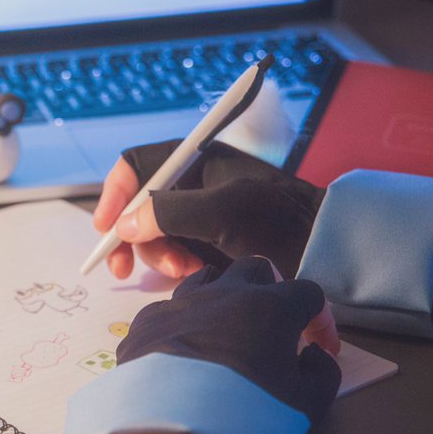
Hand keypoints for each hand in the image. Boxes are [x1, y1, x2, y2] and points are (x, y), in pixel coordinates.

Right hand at [93, 140, 324, 279]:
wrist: (326, 249)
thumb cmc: (281, 222)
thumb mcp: (224, 213)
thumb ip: (169, 213)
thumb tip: (125, 225)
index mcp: (195, 159)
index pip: (135, 166)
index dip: (114, 194)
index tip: (105, 228)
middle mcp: (193, 182)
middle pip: (138, 207)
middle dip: (136, 238)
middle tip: (126, 269)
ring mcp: (200, 211)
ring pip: (155, 234)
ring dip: (161, 257)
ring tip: (185, 272)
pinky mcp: (209, 238)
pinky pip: (175, 250)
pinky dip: (176, 265)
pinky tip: (195, 274)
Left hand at [119, 256, 340, 422]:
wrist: (173, 430)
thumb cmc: (249, 414)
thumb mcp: (307, 402)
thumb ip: (322, 373)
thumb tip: (314, 356)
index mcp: (271, 307)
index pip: (307, 293)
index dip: (320, 319)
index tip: (320, 348)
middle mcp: (225, 294)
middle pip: (255, 270)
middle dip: (270, 290)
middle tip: (272, 324)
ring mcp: (180, 304)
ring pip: (206, 279)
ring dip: (222, 296)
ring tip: (226, 326)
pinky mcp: (146, 322)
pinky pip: (168, 308)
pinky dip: (182, 321)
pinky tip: (182, 346)